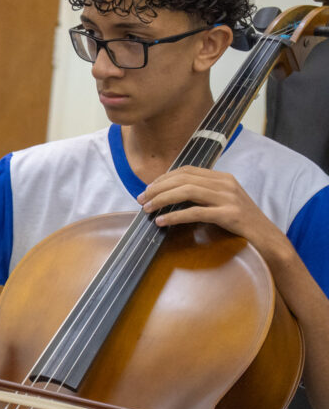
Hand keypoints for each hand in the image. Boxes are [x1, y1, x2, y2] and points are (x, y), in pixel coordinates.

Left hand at [137, 166, 286, 257]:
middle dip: (158, 188)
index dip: (164, 178)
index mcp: (222, 178)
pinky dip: (175, 216)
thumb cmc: (240, 222)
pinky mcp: (229, 214)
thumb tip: (171, 195)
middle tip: (141, 199)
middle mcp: (225, 184)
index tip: (148, 188)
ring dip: (162, 199)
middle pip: (183, 179)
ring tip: (147, 209)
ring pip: (187, 191)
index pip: (186, 170)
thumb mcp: (222, 201)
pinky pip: (196, 212)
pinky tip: (162, 222)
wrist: (267, 237)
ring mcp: (228, 198)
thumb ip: (203, 194)